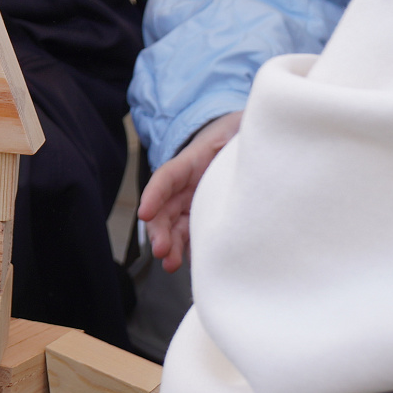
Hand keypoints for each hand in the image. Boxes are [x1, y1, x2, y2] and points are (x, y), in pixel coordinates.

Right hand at [137, 111, 242, 272]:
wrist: (241, 142)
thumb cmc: (239, 134)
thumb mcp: (239, 129)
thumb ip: (240, 133)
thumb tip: (247, 137)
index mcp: (191, 161)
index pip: (166, 177)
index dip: (154, 194)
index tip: (145, 213)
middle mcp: (186, 185)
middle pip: (165, 208)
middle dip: (159, 230)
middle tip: (161, 249)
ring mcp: (193, 201)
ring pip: (174, 225)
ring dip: (170, 245)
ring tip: (170, 264)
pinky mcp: (203, 216)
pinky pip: (191, 234)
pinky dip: (188, 249)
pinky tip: (191, 262)